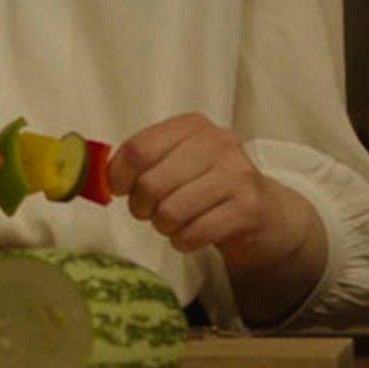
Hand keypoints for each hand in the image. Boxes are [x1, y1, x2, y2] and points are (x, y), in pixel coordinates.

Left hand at [110, 112, 316, 274]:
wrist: (268, 214)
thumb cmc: (211, 187)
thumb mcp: (181, 161)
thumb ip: (145, 161)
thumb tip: (100, 177)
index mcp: (194, 125)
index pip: (139, 148)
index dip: (119, 175)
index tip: (118, 190)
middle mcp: (218, 142)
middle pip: (151, 183)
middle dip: (141, 207)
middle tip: (148, 213)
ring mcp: (237, 174)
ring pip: (171, 211)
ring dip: (164, 227)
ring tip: (173, 224)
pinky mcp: (248, 208)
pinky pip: (194, 233)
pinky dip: (183, 241)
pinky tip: (191, 235)